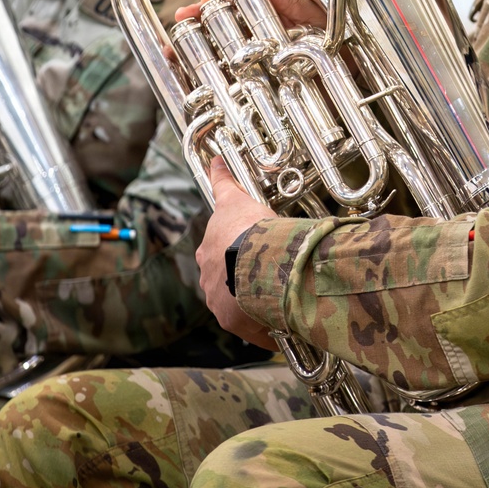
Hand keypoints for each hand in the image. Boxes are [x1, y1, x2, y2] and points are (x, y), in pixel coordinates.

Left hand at [195, 157, 278, 350]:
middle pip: (224, 281)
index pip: (216, 255)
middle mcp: (206, 278)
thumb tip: (214, 160)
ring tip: (279, 301)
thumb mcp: (234, 200)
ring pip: (237, 304)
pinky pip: (250, 327)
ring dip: (254, 304)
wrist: (254, 257)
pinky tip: (282, 325)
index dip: (234, 255)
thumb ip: (223, 182)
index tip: (249, 255)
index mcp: (207, 252)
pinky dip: (264, 327)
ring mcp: (217, 301)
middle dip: (242, 281)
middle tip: (268, 278)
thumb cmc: (247, 227)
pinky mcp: (232, 321)